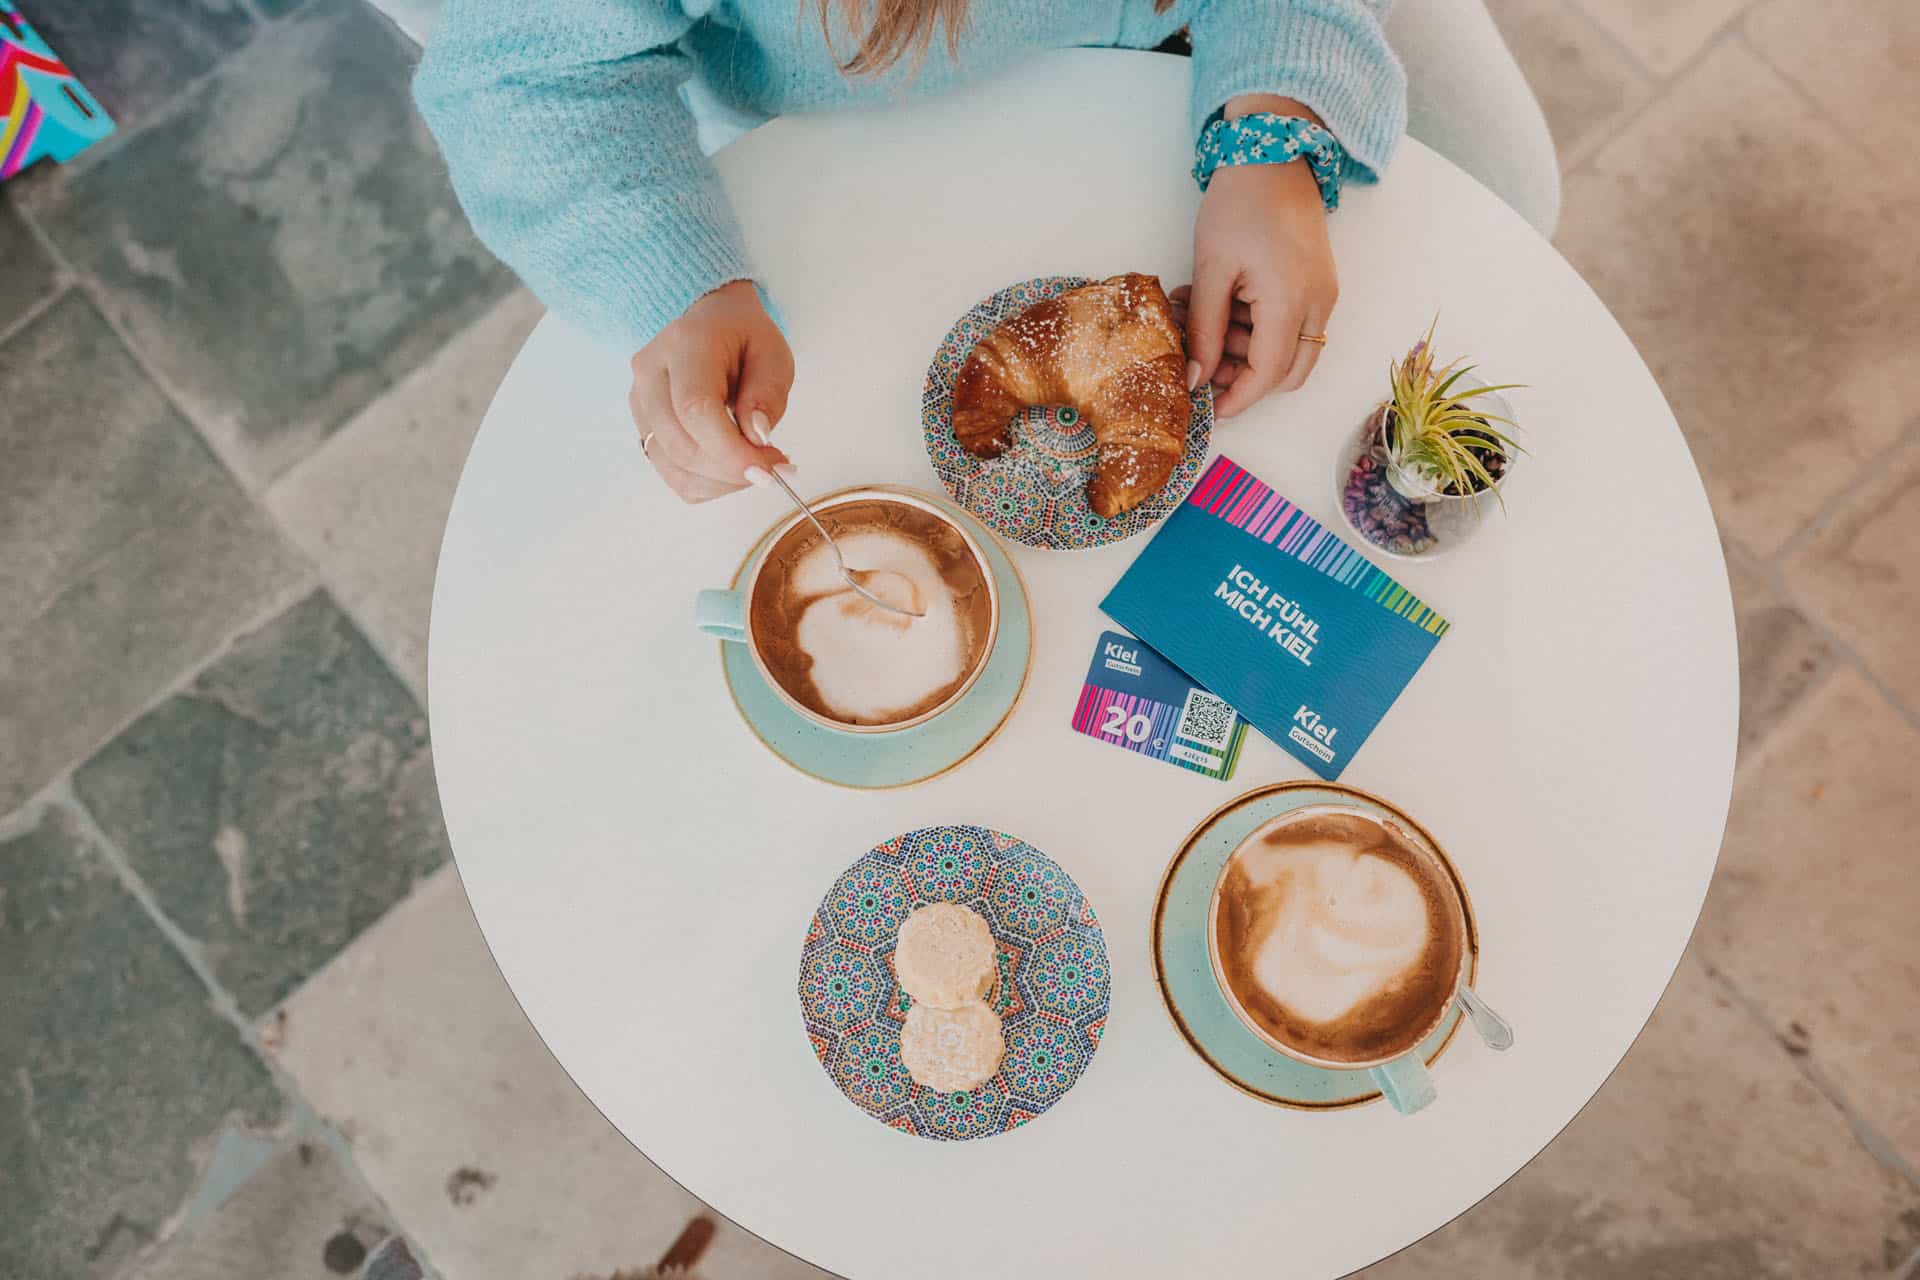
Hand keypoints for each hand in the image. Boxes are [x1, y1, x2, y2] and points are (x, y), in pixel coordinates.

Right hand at [630, 280, 793, 502]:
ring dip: (722, 481)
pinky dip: (708, 483)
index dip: (730, 450)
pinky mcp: (644, 426)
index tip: (769, 469)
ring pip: (674, 467)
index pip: (695, 409)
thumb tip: (756, 438)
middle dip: (732, 470)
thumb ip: (767, 394)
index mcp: (685, 345)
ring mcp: (641, 402)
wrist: (710, 323)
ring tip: (755, 464)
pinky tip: (732, 466)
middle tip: (774, 468)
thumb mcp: (773, 354)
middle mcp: (651, 373)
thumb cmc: (743, 337)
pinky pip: (672, 473)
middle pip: (682, 445)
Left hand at [1176, 104, 1337, 417]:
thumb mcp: (1210, 270)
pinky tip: (1226, 306)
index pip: (1268, 375)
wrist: (1275, 154)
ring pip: (1292, 352)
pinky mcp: (1320, 284)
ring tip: (1203, 319)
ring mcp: (1324, 294)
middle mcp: (1319, 305)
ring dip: (1249, 350)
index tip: (1208, 407)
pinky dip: (1262, 329)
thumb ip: (1204, 329)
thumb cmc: (1240, 203)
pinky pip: (1295, 326)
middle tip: (1203, 361)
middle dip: (1245, 378)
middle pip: (1288, 373)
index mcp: (1292, 302)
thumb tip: (1195, 376)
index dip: (1237, 397)